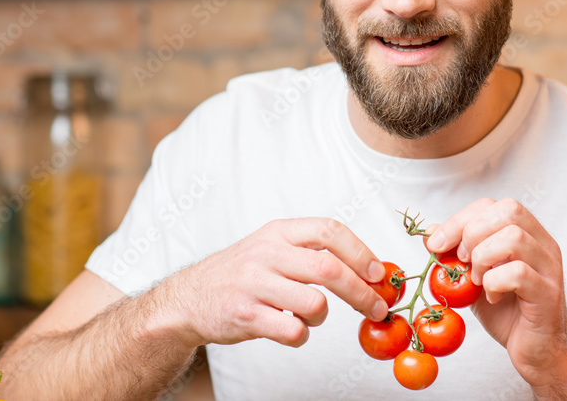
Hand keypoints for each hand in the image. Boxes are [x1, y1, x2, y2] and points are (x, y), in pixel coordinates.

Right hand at [168, 218, 390, 347]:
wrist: (188, 299)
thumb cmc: (241, 274)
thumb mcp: (271, 247)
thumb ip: (311, 251)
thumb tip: (367, 268)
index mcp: (278, 232)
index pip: (329, 230)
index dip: (360, 252)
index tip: (378, 272)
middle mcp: (266, 253)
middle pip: (329, 269)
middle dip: (361, 292)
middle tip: (377, 307)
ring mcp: (254, 284)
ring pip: (315, 303)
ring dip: (323, 317)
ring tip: (309, 316)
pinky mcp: (246, 316)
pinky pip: (293, 331)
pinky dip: (301, 336)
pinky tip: (291, 330)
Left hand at [424, 198, 566, 389]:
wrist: (535, 353)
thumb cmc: (507, 314)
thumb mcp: (473, 279)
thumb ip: (456, 256)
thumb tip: (430, 233)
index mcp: (527, 234)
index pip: (492, 205)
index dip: (460, 219)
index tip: (438, 245)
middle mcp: (543, 244)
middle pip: (508, 210)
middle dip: (472, 234)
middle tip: (463, 263)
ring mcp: (549, 267)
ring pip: (514, 237)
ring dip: (483, 258)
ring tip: (478, 281)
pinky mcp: (548, 293)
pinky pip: (519, 273)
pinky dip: (494, 283)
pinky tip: (492, 297)